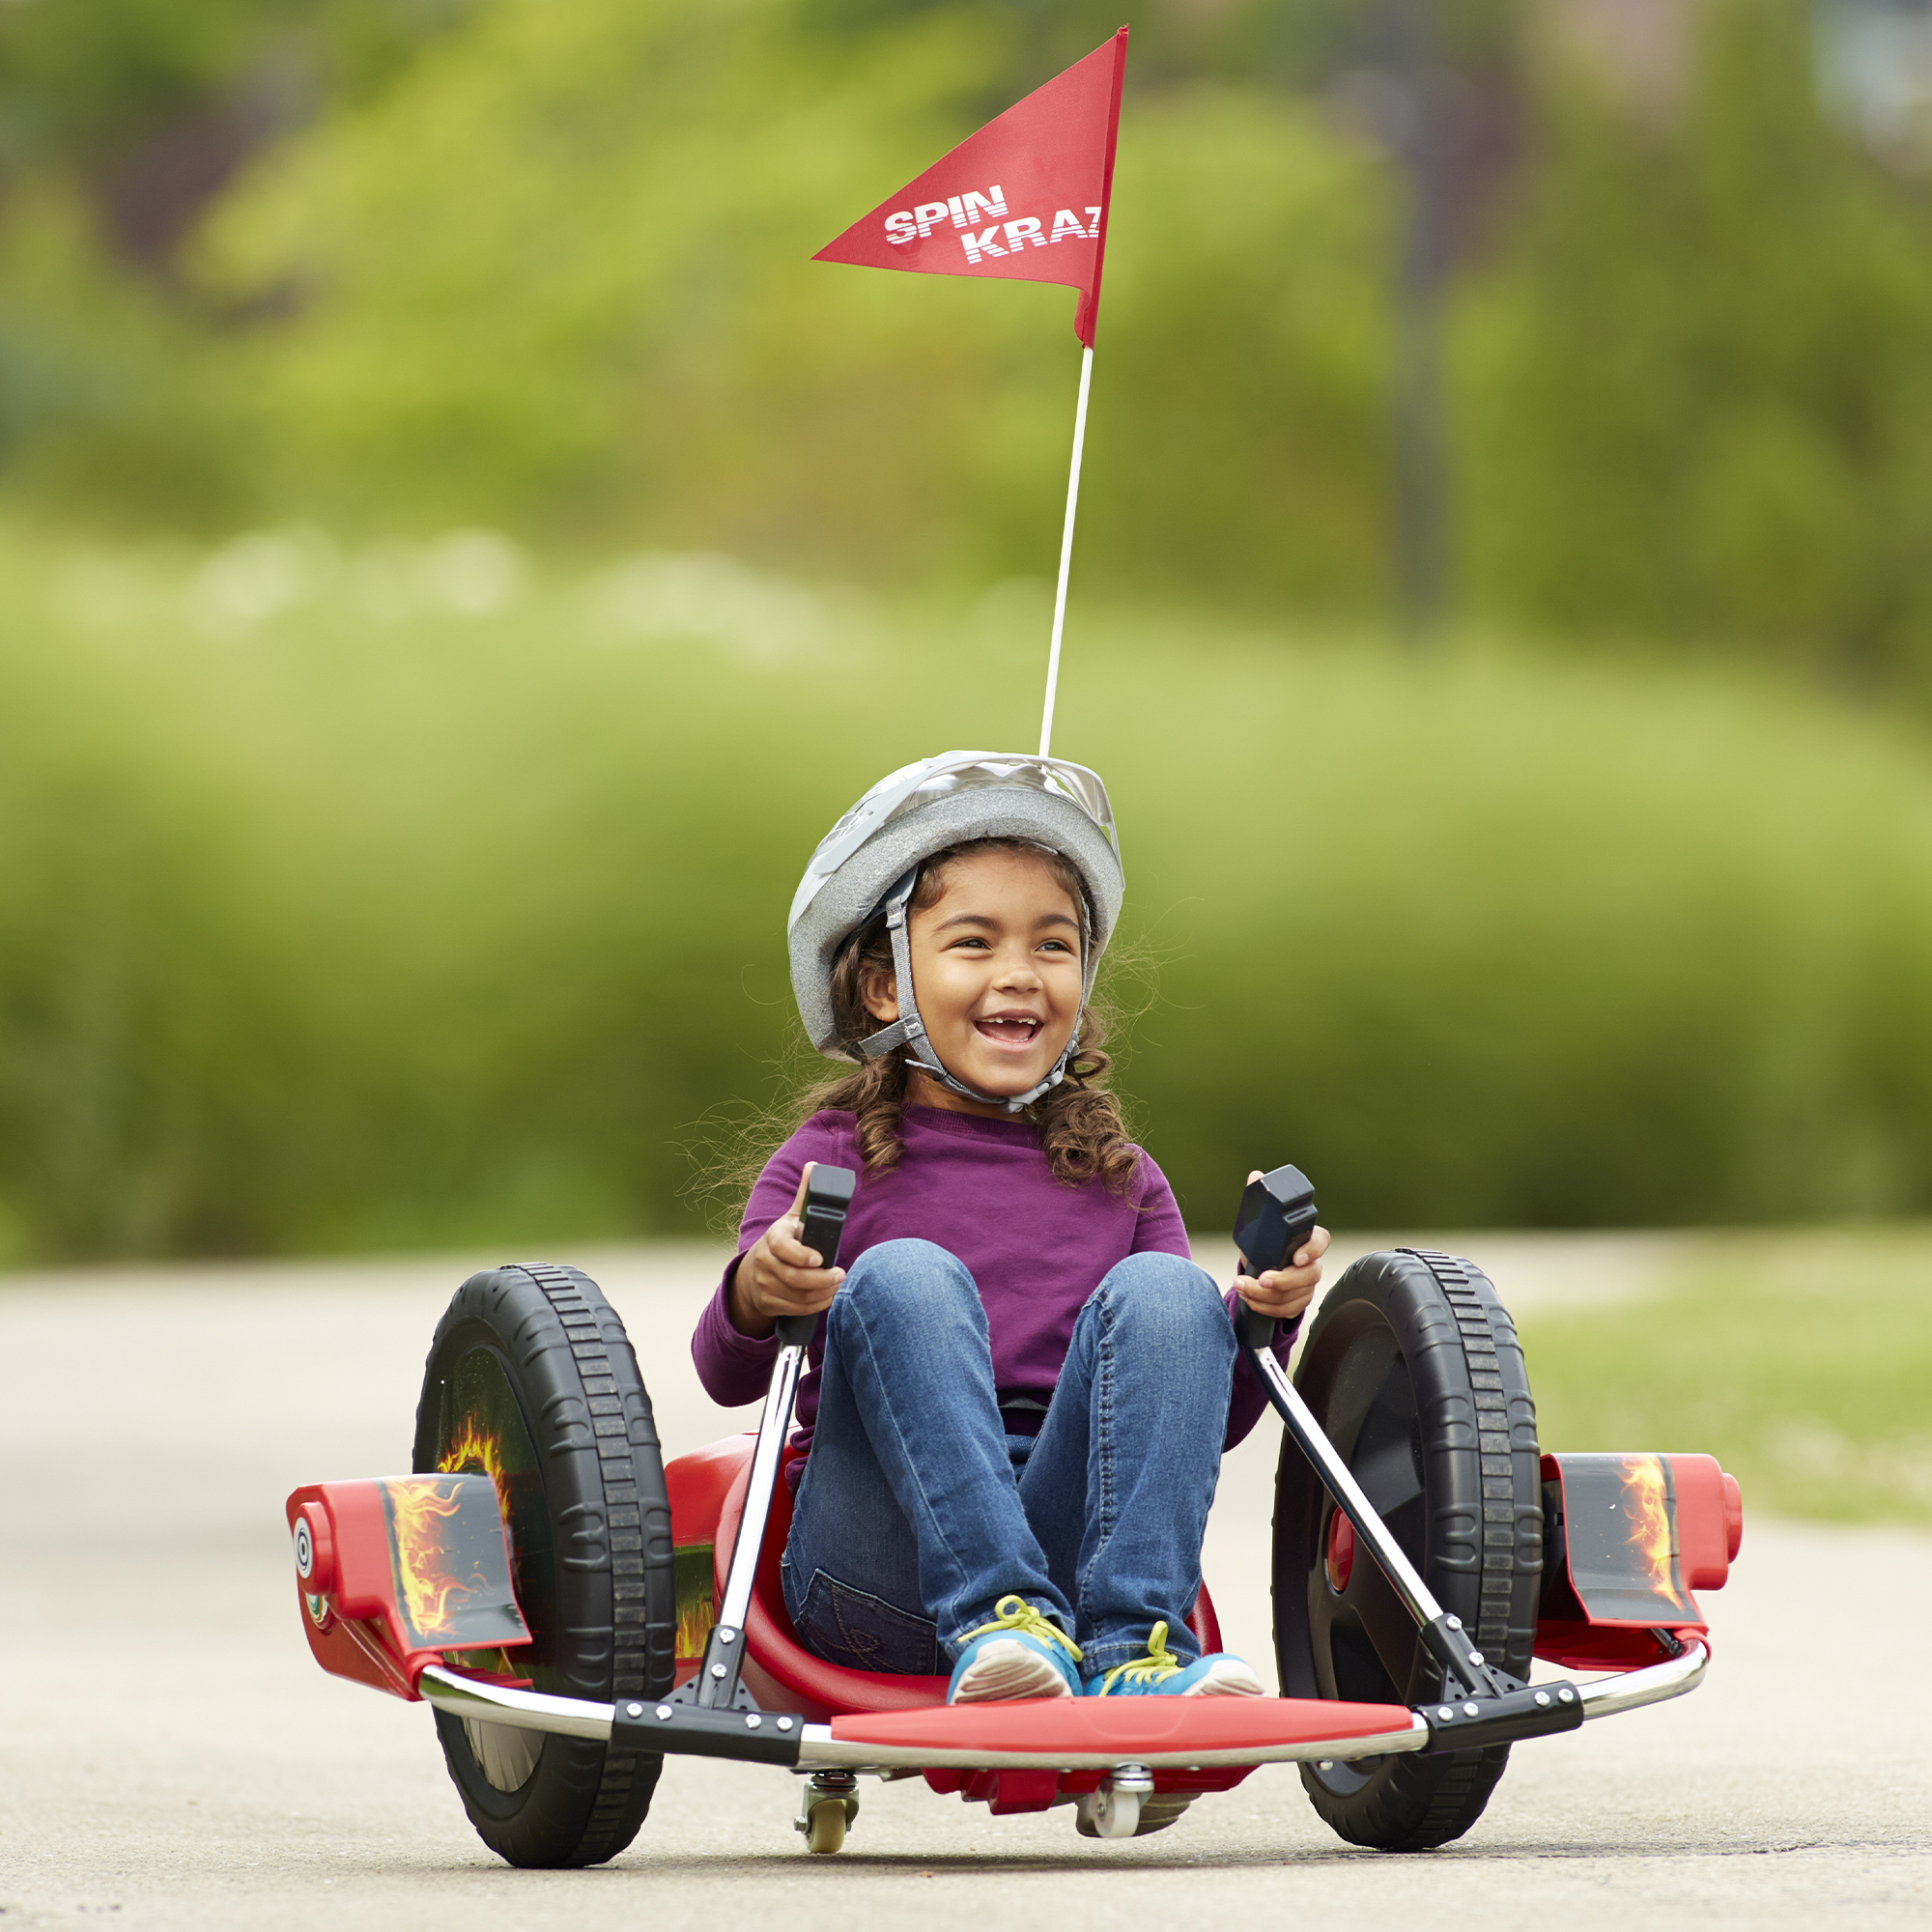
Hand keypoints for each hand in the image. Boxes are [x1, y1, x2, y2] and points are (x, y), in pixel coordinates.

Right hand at [726, 1163, 846, 1338]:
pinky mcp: (769, 1303)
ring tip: (838, 1285)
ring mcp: (765, 1284)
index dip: (801, 1255)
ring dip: (823, 1293)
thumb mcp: (792, 1218)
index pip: (782, 1247)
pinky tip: (828, 1296)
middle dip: (822, 1279)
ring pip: (798, 1296)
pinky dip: (816, 1305)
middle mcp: (765, 1261)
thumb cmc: (783, 1241)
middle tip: (841, 1274)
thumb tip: (814, 1166)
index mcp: (773, 1237)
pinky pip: (797, 1308)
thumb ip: (806, 1195)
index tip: (820, 1258)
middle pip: (794, 1277)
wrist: (755, 1272)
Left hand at [1234, 1168, 1328, 1322]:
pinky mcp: (1297, 1301)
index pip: (1321, 1240)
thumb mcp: (1259, 1222)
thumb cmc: (1264, 1242)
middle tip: (1262, 1278)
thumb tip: (1256, 1175)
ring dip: (1267, 1296)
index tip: (1295, 1257)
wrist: (1259, 1268)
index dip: (1312, 1250)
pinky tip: (1250, 1300)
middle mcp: (1310, 1263)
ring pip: (1297, 1296)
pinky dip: (1266, 1307)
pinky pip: (1287, 1310)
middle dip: (1285, 1280)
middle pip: (1310, 1275)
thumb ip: (1259, 1199)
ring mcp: (1306, 1284)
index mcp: (1304, 1239)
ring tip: (1243, 1288)